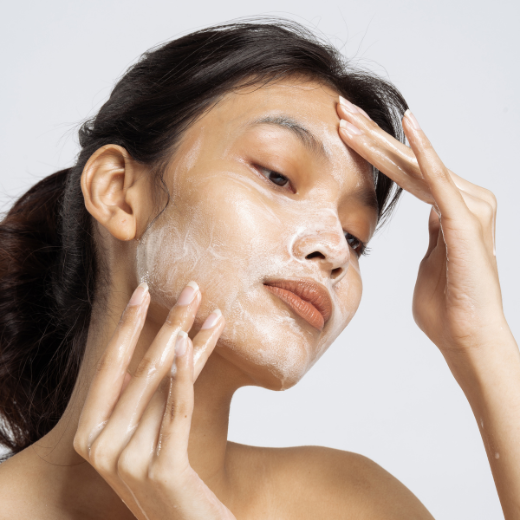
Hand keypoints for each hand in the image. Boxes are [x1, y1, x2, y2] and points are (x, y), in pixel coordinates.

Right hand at [73, 282, 235, 519]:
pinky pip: (176, 410)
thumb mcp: (145, 435)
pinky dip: (187, 374)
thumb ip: (142, 399)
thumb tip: (153, 351)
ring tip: (213, 312)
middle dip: (168, 323)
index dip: (127, 325)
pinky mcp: (161, 471)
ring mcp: (126, 461)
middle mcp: (99, 447)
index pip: (110, 366)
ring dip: (192, 343)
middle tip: (191, 288)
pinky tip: (196, 344)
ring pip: (165, 384)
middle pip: (141, 368)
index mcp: (90, 434)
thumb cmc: (168, 481)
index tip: (143, 289)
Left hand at [337, 97, 506, 354]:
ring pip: (414, 166)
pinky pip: (439, 180)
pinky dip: (424, 152)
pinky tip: (407, 125)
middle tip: (340, 106)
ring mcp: (465, 207)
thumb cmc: (446, 308)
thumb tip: (429, 220)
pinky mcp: (464, 220)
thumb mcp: (431, 263)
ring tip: (345, 117)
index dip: (374, 150)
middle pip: (407, 161)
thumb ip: (431, 238)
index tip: (344, 129)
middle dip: (370, 134)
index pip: (405, 172)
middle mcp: (461, 200)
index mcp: (448, 211)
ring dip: (379, 141)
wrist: (466, 338)